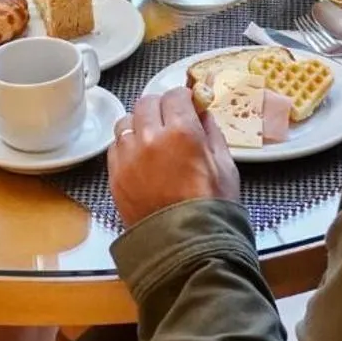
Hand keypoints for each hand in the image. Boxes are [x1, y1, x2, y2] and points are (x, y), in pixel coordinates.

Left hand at [108, 88, 239, 227]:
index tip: (189, 104)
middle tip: (172, 119)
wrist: (186, 246)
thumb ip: (212, 132)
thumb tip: (203, 113)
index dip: (185, 98)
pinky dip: (127, 145)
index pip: (176, 94)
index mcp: (182, 132)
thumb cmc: (212, 209)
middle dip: (162, 107)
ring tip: (153, 138)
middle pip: (147, 102)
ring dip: (140, 123)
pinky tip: (141, 158)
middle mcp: (150, 139)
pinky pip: (115, 146)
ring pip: (126, 121)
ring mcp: (128, 157)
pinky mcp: (115, 176)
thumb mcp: (226, 165)